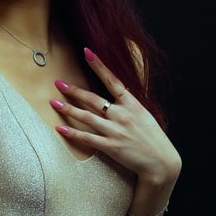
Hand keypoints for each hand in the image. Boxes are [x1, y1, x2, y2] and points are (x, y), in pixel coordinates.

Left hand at [50, 47, 181, 184]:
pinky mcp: (110, 147)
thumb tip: (117, 94)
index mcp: (132, 104)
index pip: (112, 80)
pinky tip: (60, 128)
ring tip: (53, 102)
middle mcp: (122, 115)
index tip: (87, 52)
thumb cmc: (153, 139)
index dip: (99, 66)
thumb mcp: (144, 115)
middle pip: (93, 99)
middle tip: (58, 83)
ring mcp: (115, 131)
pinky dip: (72, 133)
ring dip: (68, 109)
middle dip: (74, 90)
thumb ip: (129, 105)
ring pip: (86, 117)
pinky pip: (87, 138)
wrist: (161, 162)